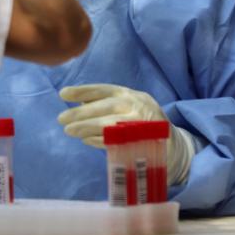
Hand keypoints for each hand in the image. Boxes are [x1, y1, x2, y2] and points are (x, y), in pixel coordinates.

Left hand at [58, 83, 196, 185]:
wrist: (172, 145)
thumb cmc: (141, 121)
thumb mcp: (127, 105)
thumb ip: (106, 103)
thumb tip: (79, 101)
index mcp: (130, 94)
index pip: (103, 90)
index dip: (82, 91)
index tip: (63, 94)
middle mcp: (137, 106)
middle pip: (105, 108)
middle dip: (81, 113)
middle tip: (62, 119)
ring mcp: (141, 125)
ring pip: (109, 125)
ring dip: (86, 128)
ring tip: (70, 131)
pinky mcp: (143, 142)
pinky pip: (116, 142)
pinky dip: (98, 141)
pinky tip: (86, 141)